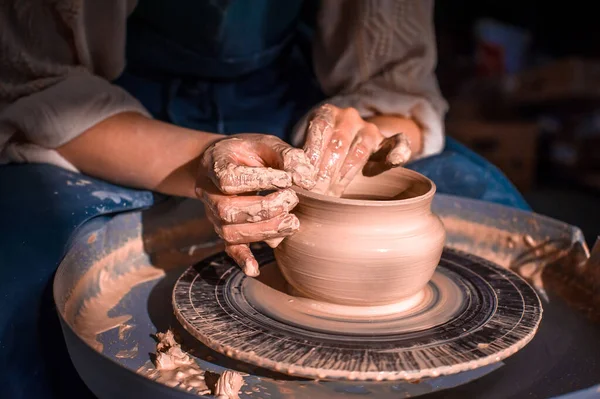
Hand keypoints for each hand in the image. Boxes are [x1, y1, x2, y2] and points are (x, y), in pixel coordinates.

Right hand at [196, 134, 315, 275]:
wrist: (226, 163)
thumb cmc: (249, 152)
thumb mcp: (266, 144)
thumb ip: (286, 156)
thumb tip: (306, 178)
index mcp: (216, 165)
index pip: (230, 179)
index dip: (258, 181)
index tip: (286, 179)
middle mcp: (209, 193)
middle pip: (228, 210)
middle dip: (264, 209)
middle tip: (292, 200)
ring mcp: (214, 215)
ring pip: (230, 231)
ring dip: (263, 230)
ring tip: (292, 222)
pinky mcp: (225, 230)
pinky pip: (229, 248)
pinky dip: (242, 259)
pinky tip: (255, 269)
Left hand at [303, 104, 411, 195]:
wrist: (346, 143)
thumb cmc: (319, 152)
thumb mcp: (307, 148)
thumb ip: (301, 158)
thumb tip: (290, 176)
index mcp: (327, 113)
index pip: (319, 129)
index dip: (311, 155)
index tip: (304, 177)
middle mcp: (349, 117)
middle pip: (337, 143)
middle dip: (323, 171)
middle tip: (314, 192)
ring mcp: (369, 129)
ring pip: (360, 150)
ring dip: (344, 174)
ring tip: (331, 193)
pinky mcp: (386, 142)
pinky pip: (397, 143)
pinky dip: (397, 151)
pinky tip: (394, 160)